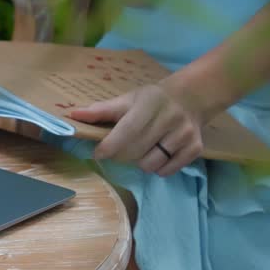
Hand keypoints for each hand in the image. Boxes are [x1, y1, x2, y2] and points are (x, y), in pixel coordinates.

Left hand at [68, 84, 203, 176]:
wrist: (191, 98)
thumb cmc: (152, 100)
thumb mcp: (128, 100)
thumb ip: (101, 110)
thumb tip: (74, 115)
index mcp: (150, 104)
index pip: (126, 132)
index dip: (109, 146)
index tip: (98, 153)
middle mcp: (170, 118)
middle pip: (135, 152)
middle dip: (121, 155)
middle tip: (120, 149)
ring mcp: (185, 135)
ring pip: (150, 165)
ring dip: (141, 162)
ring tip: (144, 148)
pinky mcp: (195, 149)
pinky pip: (166, 171)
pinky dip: (158, 168)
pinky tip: (159, 153)